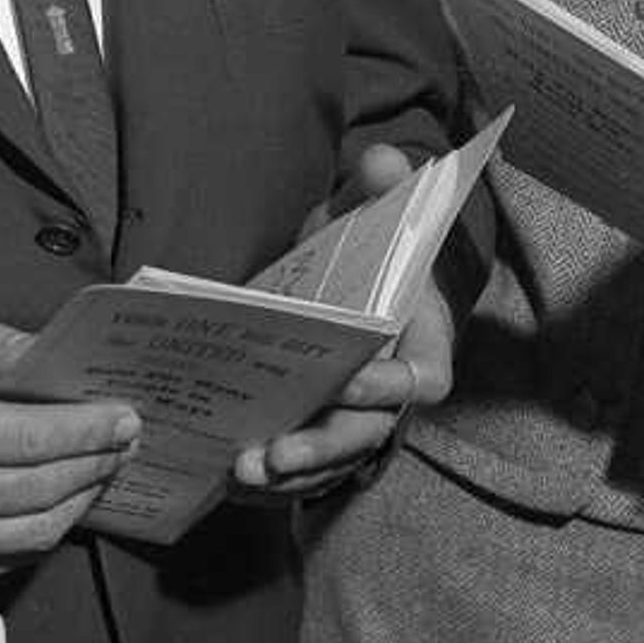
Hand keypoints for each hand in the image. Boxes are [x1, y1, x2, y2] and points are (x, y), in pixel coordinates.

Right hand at [0, 324, 137, 588]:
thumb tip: (53, 354)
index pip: (27, 436)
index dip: (85, 429)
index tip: (124, 416)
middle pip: (41, 484)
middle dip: (96, 460)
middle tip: (127, 438)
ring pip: (37, 527)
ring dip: (83, 497)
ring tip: (105, 467)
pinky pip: (16, 554)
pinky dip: (52, 527)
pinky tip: (66, 498)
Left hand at [236, 143, 456, 497]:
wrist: (340, 279)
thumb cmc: (362, 249)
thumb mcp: (368, 211)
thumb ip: (377, 188)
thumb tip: (384, 160)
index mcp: (418, 342)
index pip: (422, 381)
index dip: (391, 388)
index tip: (348, 381)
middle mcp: (389, 393)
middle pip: (365, 436)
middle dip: (320, 449)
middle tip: (272, 456)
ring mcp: (351, 420)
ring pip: (327, 462)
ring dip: (287, 474)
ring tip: (240, 472)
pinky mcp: (314, 432)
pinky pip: (296, 471)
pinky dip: (265, 482)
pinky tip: (221, 480)